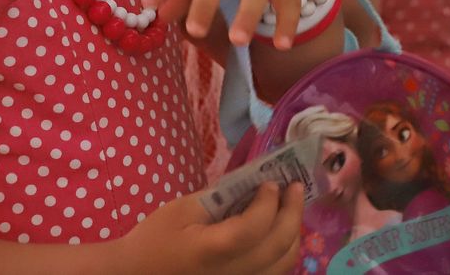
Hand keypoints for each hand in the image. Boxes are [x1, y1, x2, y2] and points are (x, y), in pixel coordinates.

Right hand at [119, 182, 303, 274]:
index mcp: (210, 251)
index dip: (268, 204)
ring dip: (293, 233)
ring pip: (283, 264)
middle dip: (292, 213)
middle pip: (278, 247)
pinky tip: (279, 233)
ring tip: (291, 209)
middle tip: (295, 187)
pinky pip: (273, 273)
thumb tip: (255, 183)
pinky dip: (284, 252)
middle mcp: (230, 274)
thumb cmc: (154, 240)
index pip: (253, 229)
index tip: (270, 183)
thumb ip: (220, 196)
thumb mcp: (181, 210)